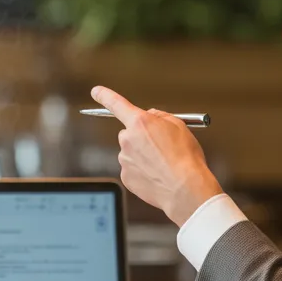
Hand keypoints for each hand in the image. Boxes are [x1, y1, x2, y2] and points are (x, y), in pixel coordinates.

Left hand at [90, 86, 222, 225]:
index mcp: (140, 122)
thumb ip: (160, 117)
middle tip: (160, 146)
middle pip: (128, 133)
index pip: (116, 104)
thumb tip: (151, 116)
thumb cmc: (185, 158)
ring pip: (130, 152)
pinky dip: (142, 171)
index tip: (96, 92)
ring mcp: (124, 159)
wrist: (185, 189)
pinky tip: (157, 175)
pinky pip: (132, 169)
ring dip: (142, 155)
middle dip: (141, 137)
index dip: (104, 96)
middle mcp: (127, 139)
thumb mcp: (179, 126)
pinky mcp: (125, 177)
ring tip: (163, 164)